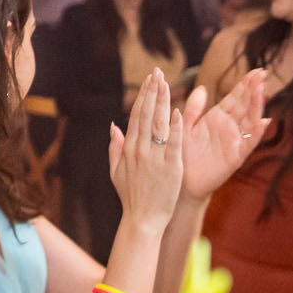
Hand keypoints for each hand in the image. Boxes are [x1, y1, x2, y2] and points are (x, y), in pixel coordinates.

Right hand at [107, 69, 184, 229]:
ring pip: (159, 123)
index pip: (136, 116)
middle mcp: (140, 150)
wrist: (143, 219)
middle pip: (147, 114)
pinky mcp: (171, 167)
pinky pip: (174, 143)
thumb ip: (114, 147)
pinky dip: (176, 127)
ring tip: (166, 83)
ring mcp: (156, 157)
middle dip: (152, 91)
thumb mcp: (116, 171)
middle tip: (157, 72)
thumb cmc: (131, 197)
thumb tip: (114, 125)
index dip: (143, 96)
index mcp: (129, 149)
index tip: (149, 80)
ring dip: (162, 101)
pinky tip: (178, 111)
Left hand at [181, 69, 269, 200]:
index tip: (255, 71)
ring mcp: (234, 141)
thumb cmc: (181, 153)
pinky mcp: (235, 157)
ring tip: (262, 90)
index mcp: (217, 118)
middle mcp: (228, 128)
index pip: (234, 98)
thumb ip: (193, 109)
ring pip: (249, 120)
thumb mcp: (185, 127)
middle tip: (263, 73)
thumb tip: (202, 88)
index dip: (245, 85)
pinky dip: (256, 134)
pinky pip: (248, 143)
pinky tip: (263, 122)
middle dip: (254, 90)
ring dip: (256, 106)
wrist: (181, 181)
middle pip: (245, 105)